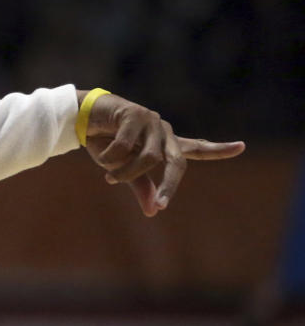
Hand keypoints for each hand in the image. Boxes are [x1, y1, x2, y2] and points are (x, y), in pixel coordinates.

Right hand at [80, 91, 244, 216]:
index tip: (242, 147)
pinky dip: (111, 158)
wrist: (82, 119)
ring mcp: (150, 121)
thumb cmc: (106, 143)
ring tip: (110, 178)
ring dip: (125, 174)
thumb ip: (141, 187)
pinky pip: (124, 147)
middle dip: (170, 185)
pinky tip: (102, 155)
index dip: (219, 149)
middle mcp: (163, 131)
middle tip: (162, 204)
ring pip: (147, 158)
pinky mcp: (134, 113)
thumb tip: (155, 212)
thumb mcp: (124, 170)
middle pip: (176, 162)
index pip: (197, 147)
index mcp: (164, 143)